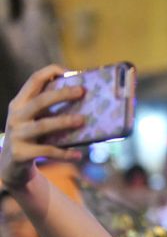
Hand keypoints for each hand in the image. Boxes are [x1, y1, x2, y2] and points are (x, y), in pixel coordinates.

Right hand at [0, 65, 83, 189]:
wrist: (11, 164)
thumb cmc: (31, 136)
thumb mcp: (34, 119)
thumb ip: (49, 109)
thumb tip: (84, 99)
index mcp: (20, 103)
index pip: (33, 81)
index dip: (49, 72)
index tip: (68, 71)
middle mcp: (16, 116)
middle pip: (40, 101)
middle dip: (61, 95)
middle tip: (81, 91)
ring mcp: (17, 135)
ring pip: (43, 126)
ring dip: (64, 122)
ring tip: (82, 120)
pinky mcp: (21, 153)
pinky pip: (47, 151)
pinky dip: (64, 153)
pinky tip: (78, 154)